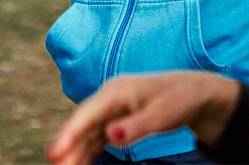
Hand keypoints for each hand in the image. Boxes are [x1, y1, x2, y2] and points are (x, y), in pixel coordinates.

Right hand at [46, 72, 239, 164]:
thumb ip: (137, 126)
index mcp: (117, 91)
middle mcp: (109, 98)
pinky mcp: (115, 120)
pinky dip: (86, 151)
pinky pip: (96, 138)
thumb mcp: (163, 115)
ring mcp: (110, 109)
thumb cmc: (179, 101)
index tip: (55, 153)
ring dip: (75, 151)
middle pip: (83, 125)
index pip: (87, 113)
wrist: (193, 92)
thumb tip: (110, 137)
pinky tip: (78, 164)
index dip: (69, 133)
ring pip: (87, 133)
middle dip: (68, 146)